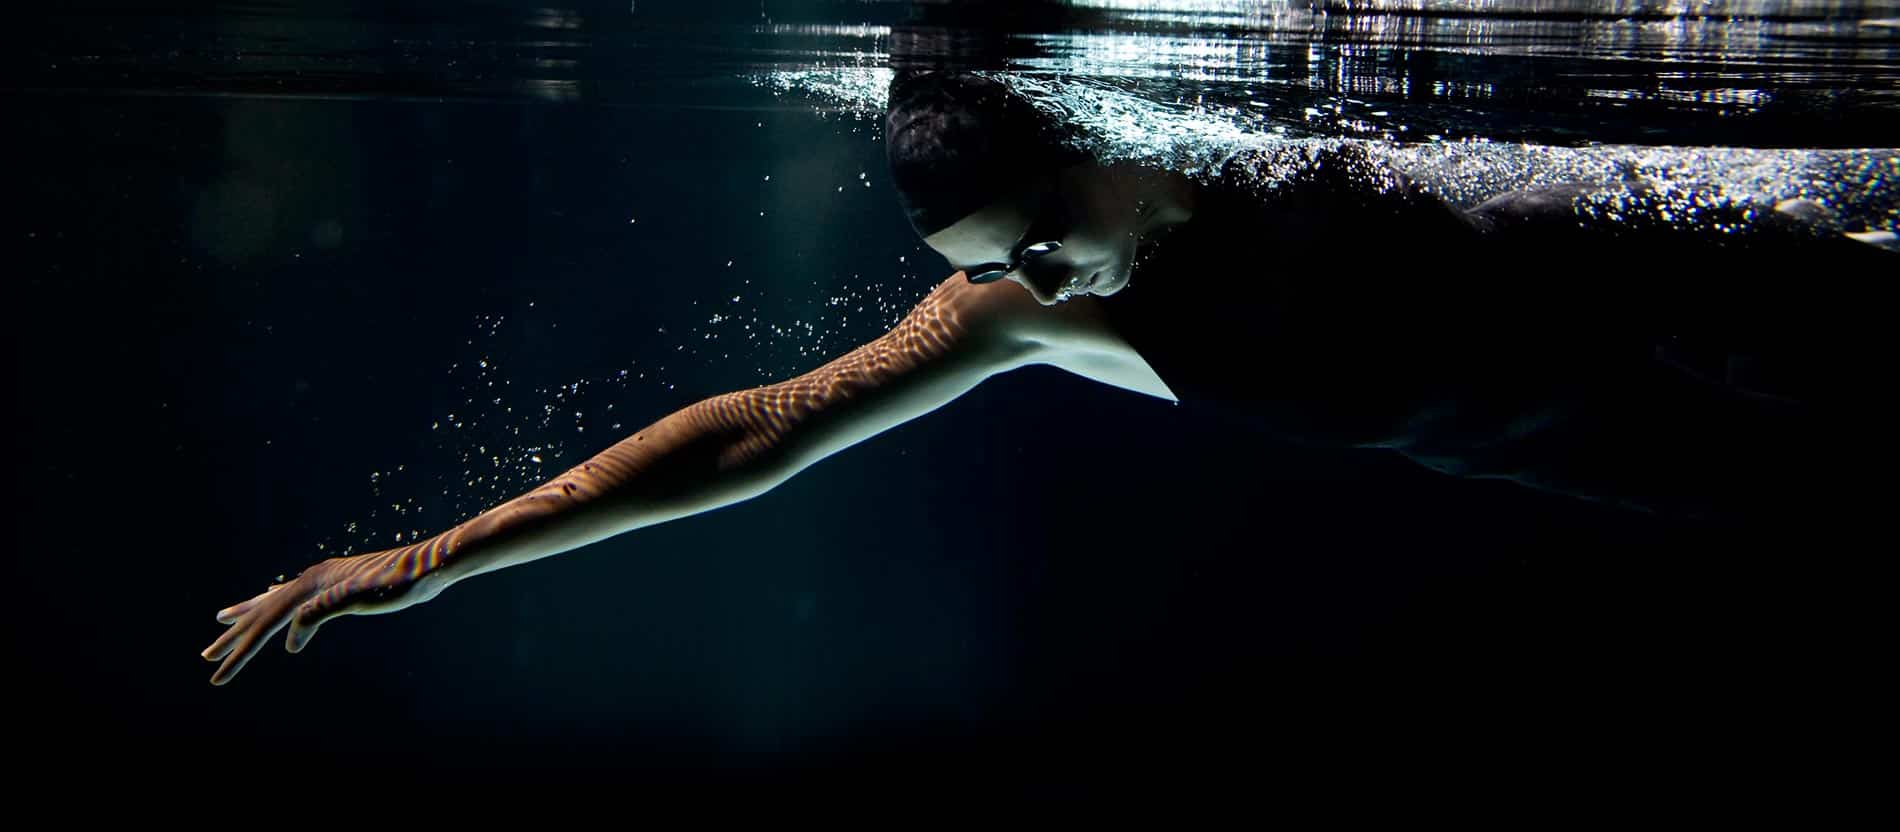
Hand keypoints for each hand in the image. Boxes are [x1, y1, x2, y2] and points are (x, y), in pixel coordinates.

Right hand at [201, 548, 443, 685]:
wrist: (432, 565)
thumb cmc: (400, 583)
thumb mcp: (359, 598)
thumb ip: (321, 612)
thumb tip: (290, 637)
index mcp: (312, 585)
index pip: (267, 626)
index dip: (241, 653)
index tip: (217, 677)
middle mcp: (313, 579)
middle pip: (265, 613)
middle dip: (236, 637)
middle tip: (206, 656)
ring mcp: (325, 579)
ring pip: (276, 601)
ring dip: (250, 614)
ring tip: (223, 618)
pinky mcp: (339, 583)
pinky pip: (297, 595)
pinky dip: (279, 602)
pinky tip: (278, 600)